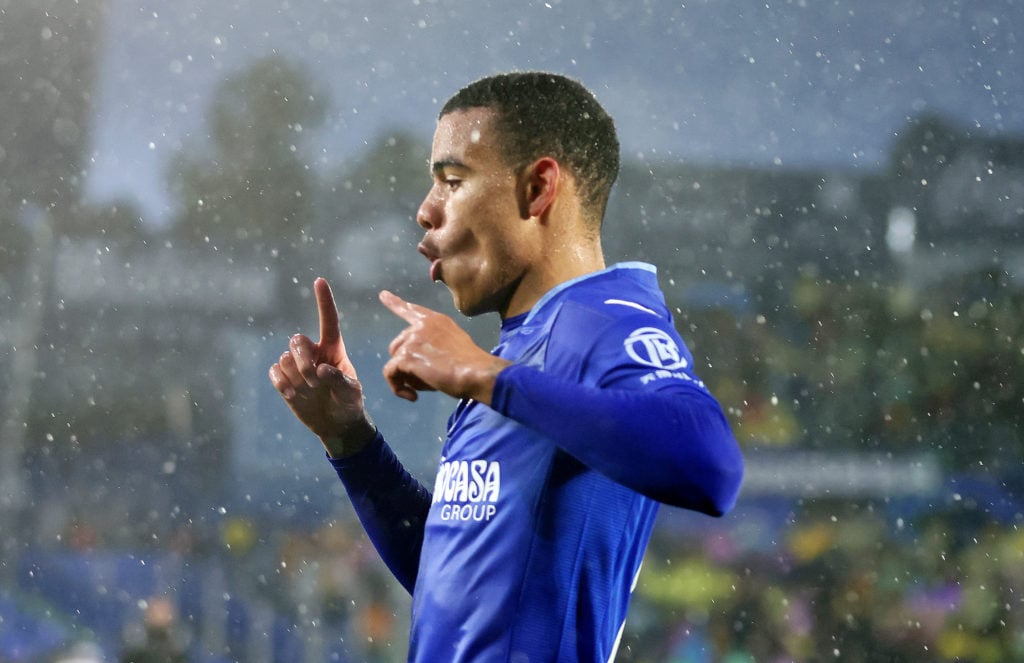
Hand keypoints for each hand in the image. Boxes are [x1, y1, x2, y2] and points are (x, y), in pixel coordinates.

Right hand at [269, 278, 374, 457]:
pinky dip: (281, 382)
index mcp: (334, 349)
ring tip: (309, 389)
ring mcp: (297, 366)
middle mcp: (314, 353)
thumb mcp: (352, 394)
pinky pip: (274, 371)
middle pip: (297, 340)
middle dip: (302, 359)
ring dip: (296, 374)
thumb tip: (321, 369)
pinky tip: (292, 393)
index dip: (324, 301)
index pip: (328, 321)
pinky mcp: (284, 380)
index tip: (320, 281)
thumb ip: (340, 380)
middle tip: (314, 378)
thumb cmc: (349, 404)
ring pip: (285, 357)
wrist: (336, 424)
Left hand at [380, 290, 511, 403]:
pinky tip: (412, 396)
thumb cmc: (472, 364)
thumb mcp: (455, 344)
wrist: (476, 372)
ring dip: (406, 377)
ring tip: (425, 387)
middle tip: (426, 379)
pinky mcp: (406, 356)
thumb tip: (422, 361)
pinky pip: (390, 373)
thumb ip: (437, 344)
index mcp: (436, 320)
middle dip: (407, 364)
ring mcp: (413, 339)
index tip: (383, 295)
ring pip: (395, 361)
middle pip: (399, 345)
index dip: (396, 303)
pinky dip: (397, 387)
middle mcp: (421, 325)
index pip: (412, 310)